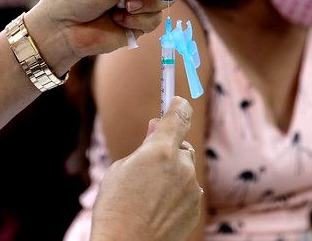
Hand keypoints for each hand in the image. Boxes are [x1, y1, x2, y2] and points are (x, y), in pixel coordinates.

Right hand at [91, 97, 201, 240]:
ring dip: (172, 175)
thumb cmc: (115, 206)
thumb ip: (143, 147)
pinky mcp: (195, 208)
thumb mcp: (120, 169)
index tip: (178, 102)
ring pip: (184, 172)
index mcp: (161, 150)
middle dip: (169, 151)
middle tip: (149, 164)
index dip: (178, 106)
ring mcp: (191, 188)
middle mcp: (182, 166)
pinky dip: (176, 195)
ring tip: (148, 195)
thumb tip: (156, 128)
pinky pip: (188, 192)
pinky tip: (158, 208)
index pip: (178, 116)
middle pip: (181, 147)